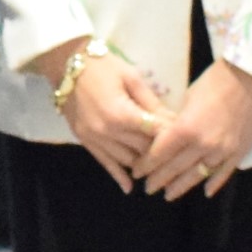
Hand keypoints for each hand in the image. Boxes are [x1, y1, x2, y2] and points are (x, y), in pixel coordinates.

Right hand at [32, 37, 166, 189]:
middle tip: (175, 147)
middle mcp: (107, 131)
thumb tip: (173, 121)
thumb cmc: (102, 65)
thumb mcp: (131, 76)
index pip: (154, 132)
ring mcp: (94, 139)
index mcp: (121, 113)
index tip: (185, 133)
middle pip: (143, 149)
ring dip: (143, 161)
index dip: (172, 133)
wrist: (66, 64)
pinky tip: (129, 187)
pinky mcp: (85, 141)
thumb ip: (151, 102)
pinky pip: (104, 163)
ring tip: (158, 162)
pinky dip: (118, 176)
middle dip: (160, 148)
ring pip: (127, 160)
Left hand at [133, 59, 251, 199]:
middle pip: (175, 168)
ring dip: (181, 186)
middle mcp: (202, 145)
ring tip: (169, 195)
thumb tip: (169, 135)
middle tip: (148, 188)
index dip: (146, 164)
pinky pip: (224, 173)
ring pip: (197, 175)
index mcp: (186, 128)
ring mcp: (222, 151)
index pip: (160, 153)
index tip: (137, 171)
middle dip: (159, 179)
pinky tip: (205, 192)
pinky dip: (214, 184)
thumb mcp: (188, 98)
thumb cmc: (216, 80)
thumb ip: (179, 121)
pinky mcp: (239, 152)